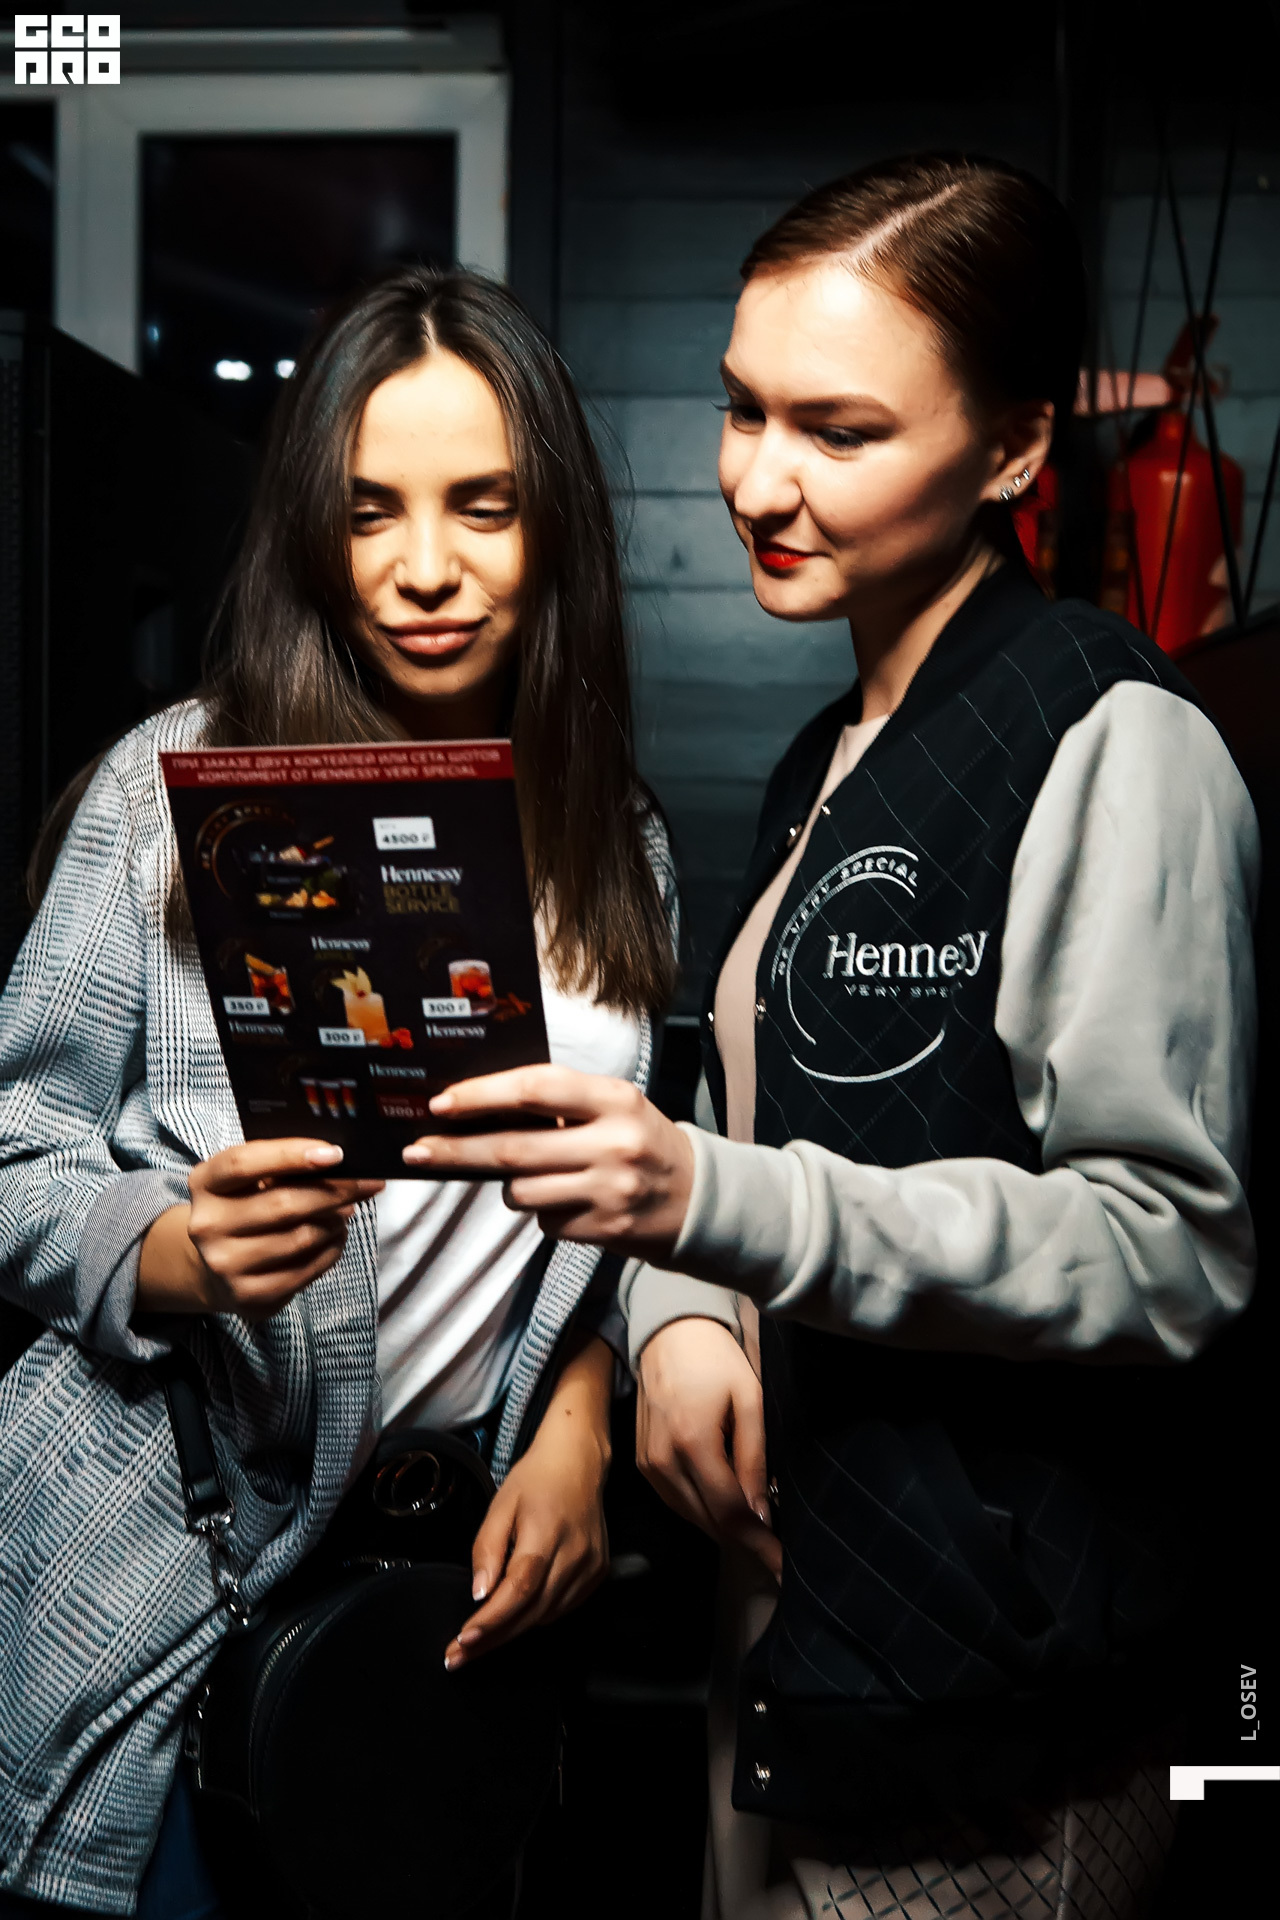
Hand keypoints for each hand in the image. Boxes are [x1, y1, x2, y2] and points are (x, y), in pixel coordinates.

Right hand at [136, 1140, 383, 1321]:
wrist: (215, 1266)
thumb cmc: (244, 1208)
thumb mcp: (249, 1180)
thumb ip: (282, 1166)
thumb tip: (338, 1161)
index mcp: (204, 1184)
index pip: (243, 1162)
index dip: (290, 1154)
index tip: (335, 1154)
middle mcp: (207, 1225)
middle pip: (283, 1203)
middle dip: (334, 1191)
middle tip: (367, 1183)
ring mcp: (225, 1264)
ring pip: (300, 1237)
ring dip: (335, 1222)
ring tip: (348, 1211)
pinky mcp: (249, 1295)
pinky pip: (305, 1270)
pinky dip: (331, 1249)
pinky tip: (336, 1236)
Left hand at [402, 1066, 694, 1260]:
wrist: (699, 1197)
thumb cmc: (640, 1141)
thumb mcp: (613, 1107)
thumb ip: (559, 1104)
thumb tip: (478, 1109)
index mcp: (615, 1098)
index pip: (535, 1088)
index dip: (481, 1095)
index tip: (440, 1104)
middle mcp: (614, 1142)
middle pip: (514, 1148)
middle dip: (456, 1150)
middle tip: (417, 1151)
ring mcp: (610, 1190)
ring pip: (521, 1192)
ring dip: (510, 1186)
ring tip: (535, 1177)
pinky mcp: (605, 1230)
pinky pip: (545, 1221)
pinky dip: (544, 1212)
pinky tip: (570, 1202)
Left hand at [445, 1334, 612, 1668]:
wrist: (579, 1461)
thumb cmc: (535, 1479)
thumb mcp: (500, 1505)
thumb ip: (487, 1549)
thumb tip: (479, 1594)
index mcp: (546, 1533)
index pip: (517, 1589)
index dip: (490, 1621)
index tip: (462, 1641)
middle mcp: (574, 1554)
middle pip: (531, 1611)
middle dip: (492, 1639)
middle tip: (458, 1657)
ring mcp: (591, 1566)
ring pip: (547, 1615)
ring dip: (512, 1632)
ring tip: (479, 1641)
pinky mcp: (598, 1572)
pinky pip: (563, 1608)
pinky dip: (537, 1616)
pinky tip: (516, 1615)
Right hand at [637, 1317, 780, 1579]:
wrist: (669, 1333)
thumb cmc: (717, 1359)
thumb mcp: (750, 1401)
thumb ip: (754, 1459)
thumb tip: (762, 1514)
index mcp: (693, 1443)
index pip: (730, 1513)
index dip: (759, 1546)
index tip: (785, 1569)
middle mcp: (664, 1461)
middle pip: (709, 1523)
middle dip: (746, 1543)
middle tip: (778, 1554)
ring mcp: (648, 1465)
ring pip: (692, 1518)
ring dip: (725, 1529)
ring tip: (758, 1534)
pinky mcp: (643, 1463)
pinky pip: (677, 1502)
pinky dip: (703, 1511)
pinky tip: (725, 1506)